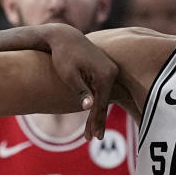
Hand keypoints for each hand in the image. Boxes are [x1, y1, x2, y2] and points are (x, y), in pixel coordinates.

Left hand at [37, 24, 117, 139]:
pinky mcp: (105, 70)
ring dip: (97, 113)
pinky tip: (93, 114)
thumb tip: (89, 106)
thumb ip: (80, 91)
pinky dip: (97, 102)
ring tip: (91, 132)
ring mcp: (110, 70)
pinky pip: (102, 91)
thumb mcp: (69, 74)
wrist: (64, 36)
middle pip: (105, 102)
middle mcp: (112, 72)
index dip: (96, 121)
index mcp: (105, 74)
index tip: (92, 136)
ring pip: (104, 97)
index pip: (101, 103)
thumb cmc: (63, 55)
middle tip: (92, 138)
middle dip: (98, 121)